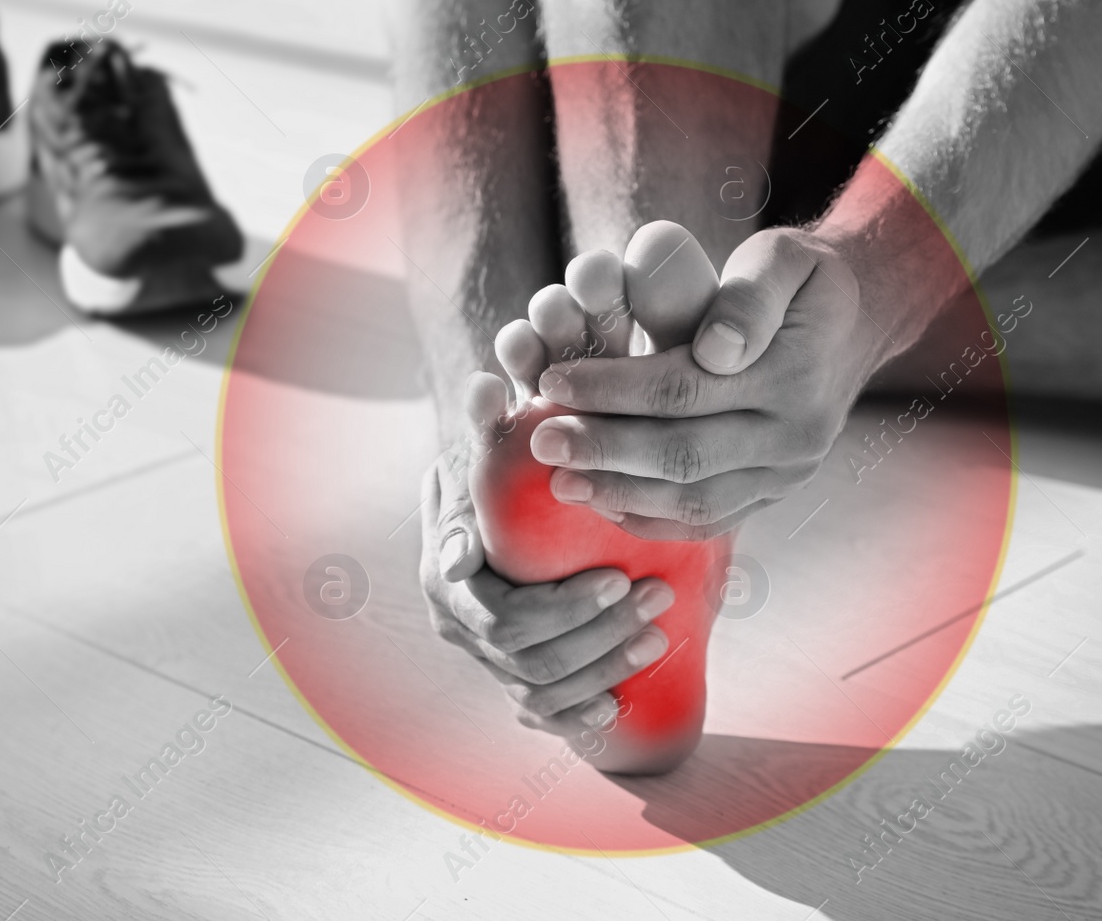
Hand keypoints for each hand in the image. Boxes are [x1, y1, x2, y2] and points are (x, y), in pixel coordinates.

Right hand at [417, 420, 677, 737]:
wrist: (495, 502)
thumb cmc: (501, 466)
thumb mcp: (492, 444)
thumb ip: (486, 423)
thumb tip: (484, 388)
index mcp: (443, 576)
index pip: (502, 613)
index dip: (560, 606)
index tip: (614, 581)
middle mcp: (457, 625)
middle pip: (526, 655)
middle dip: (596, 632)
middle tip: (654, 594)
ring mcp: (482, 657)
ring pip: (538, 687)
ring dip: (602, 665)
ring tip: (658, 631)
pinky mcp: (508, 679)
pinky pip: (540, 714)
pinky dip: (576, 714)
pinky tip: (619, 703)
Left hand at [533, 228, 893, 539]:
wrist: (857, 320)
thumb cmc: (802, 280)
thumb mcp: (785, 257)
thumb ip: (750, 296)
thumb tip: (715, 351)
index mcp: (794, 375)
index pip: (685, 390)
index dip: (612, 388)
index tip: (554, 380)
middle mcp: (796, 435)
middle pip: (684, 455)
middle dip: (604, 450)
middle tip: (542, 440)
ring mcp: (789, 473)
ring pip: (696, 500)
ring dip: (621, 494)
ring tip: (560, 480)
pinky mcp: (776, 492)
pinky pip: (712, 518)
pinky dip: (655, 519)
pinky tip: (605, 504)